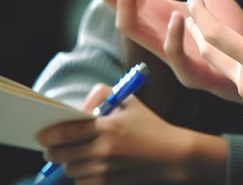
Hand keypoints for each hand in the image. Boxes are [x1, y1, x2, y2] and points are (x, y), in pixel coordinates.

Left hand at [36, 84, 226, 182]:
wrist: (171, 155)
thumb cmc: (150, 126)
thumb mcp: (130, 103)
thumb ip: (105, 96)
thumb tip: (81, 104)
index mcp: (108, 126)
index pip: (65, 132)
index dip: (48, 134)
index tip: (42, 134)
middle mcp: (103, 150)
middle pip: (60, 155)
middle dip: (53, 150)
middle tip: (55, 146)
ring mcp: (104, 171)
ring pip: (70, 169)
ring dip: (71, 162)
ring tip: (82, 154)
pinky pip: (81, 182)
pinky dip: (82, 174)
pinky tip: (94, 166)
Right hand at [89, 0, 242, 100]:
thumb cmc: (227, 28)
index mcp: (160, 15)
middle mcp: (161, 34)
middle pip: (124, 16)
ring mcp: (173, 54)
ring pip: (138, 36)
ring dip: (130, 10)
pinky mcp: (193, 71)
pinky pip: (175, 57)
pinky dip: (172, 37)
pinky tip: (178, 16)